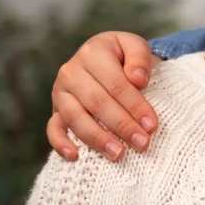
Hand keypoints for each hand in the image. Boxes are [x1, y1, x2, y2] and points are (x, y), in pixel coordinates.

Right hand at [47, 31, 159, 161]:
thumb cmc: (124, 57)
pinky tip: (75, 156)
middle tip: (142, 143)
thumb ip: (139, 59)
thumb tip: (137, 80)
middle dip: (122, 125)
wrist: (105, 58)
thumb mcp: (135, 47)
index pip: (116, 84)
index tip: (151, 125)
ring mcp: (60, 92)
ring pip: (75, 117)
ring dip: (97, 138)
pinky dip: (60, 143)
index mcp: (93, 52)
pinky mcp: (56, 110)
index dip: (135, 106)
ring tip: (118, 154)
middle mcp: (71, 71)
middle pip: (97, 102)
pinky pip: (53, 128)